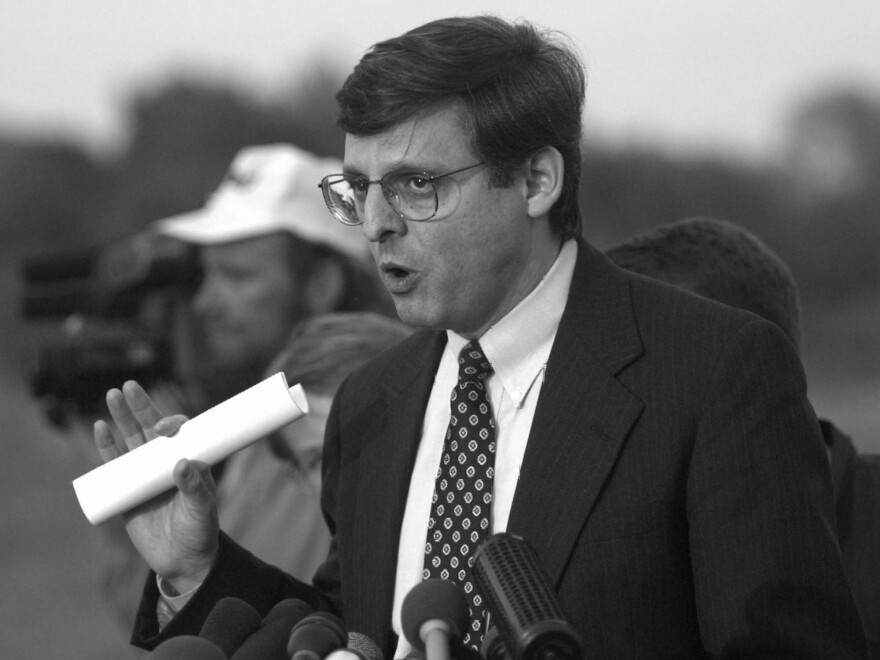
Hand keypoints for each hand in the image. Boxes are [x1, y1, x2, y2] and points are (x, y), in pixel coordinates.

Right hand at [94, 380, 218, 593]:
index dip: (170, 425)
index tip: (163, 428)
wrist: (182, 561)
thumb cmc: (200, 531)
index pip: (179, 434)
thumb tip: (181, 464)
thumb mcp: (202, 509)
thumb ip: (195, 488)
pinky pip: (114, 466)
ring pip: (130, 441)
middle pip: (150, 429)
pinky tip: (100, 429)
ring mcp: (145, 475)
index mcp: (189, 460)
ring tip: (112, 396)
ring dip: (120, 419)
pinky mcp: (127, 491)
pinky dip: (106, 448)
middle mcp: (165, 463)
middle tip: (128, 386)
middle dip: (140, 408)